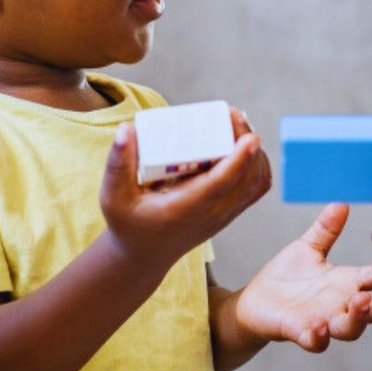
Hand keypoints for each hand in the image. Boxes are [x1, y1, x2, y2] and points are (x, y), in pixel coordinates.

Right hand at [99, 108, 270, 269]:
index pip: (220, 184)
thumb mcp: (113, 196)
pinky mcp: (230, 213)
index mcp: (185, 210)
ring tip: (237, 125)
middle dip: (248, 145)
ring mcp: (224, 216)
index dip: (239, 159)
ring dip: (255, 153)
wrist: (144, 255)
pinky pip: (255, 188)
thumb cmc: (128, 223)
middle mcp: (211, 215)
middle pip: (246, 180)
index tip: (249, 135)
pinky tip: (244, 145)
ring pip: (256, 184)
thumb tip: (127, 128)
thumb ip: (117, 163)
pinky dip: (258, 165)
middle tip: (232, 115)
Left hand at [231, 203, 371, 350]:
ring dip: (359, 317)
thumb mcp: (308, 248)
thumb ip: (326, 230)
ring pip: (350, 328)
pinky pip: (313, 340)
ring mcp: (322, 321)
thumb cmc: (286, 277)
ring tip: (361, 301)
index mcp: (347, 284)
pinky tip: (320, 326)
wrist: (255, 302)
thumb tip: (341, 203)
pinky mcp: (298, 332)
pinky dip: (319, 336)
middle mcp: (340, 306)